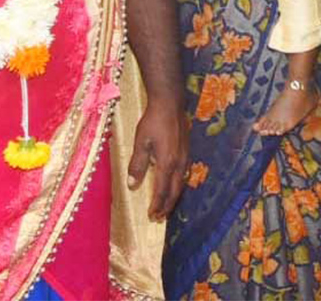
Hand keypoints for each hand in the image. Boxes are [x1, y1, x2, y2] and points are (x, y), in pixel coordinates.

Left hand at [128, 101, 188, 221]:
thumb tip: (133, 185)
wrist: (171, 103)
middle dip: (168, 206)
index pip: (163, 191)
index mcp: (167, 163)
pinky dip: (178, 184)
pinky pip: (184, 173)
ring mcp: (186, 156)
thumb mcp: (141, 142)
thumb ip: (137, 164)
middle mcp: (179, 163)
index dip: (157, 205)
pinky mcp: (187, 150)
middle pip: (175, 190)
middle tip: (160, 217)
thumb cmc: (153, 121)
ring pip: (181, 183)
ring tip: (167, 205)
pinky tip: (173, 184)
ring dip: (174, 196)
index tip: (152, 216)